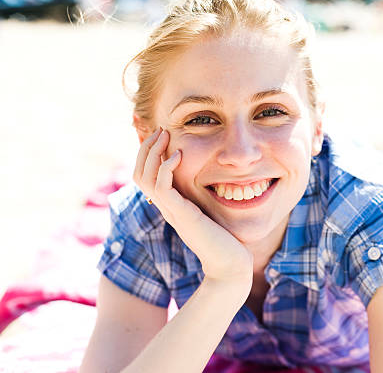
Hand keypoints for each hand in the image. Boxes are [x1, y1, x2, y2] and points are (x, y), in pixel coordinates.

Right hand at [133, 128, 253, 285]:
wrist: (230, 265)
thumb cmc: (226, 240)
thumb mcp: (211, 211)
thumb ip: (205, 197)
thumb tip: (214, 178)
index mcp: (171, 205)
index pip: (146, 176)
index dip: (149, 154)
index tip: (163, 135)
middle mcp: (166, 208)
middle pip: (139, 174)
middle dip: (147, 149)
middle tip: (161, 130)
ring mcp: (171, 212)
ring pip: (145, 178)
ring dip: (153, 153)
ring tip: (166, 135)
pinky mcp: (182, 215)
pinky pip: (162, 188)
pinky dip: (166, 167)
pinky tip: (179, 155)